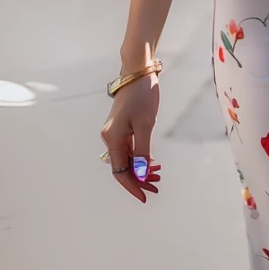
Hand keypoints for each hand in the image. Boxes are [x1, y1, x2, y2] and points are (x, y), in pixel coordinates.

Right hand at [101, 72, 161, 203]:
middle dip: (138, 180)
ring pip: (127, 160)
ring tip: (157, 177)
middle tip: (157, 188)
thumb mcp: (145, 125)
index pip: (120, 171)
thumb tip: (141, 173)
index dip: (132, 186)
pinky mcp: (123, 129)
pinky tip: (152, 164)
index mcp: (112, 139)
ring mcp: (116, 134)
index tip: (145, 197)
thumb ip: (143, 150)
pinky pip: (129, 150)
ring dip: (140, 170)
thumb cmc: (142, 96)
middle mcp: (110, 138)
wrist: (137, 72)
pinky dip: (140, 159)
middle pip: (122, 168)